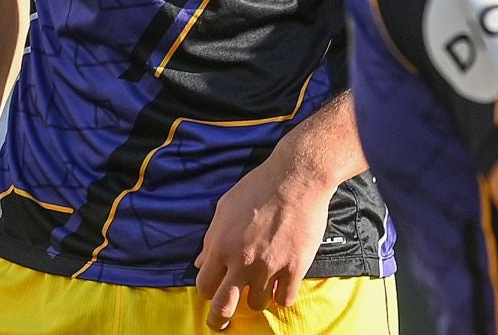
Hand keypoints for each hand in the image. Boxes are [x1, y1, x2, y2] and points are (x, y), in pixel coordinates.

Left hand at [194, 156, 333, 330]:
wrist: (296, 178)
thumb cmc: (257, 188)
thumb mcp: (224, 209)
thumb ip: (212, 239)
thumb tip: (201, 262)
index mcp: (221, 245)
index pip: (205, 286)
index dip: (208, 291)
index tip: (213, 291)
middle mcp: (243, 261)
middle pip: (224, 307)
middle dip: (219, 320)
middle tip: (220, 324)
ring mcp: (270, 266)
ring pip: (256, 304)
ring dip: (255, 297)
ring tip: (259, 285)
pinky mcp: (295, 268)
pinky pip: (284, 299)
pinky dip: (281, 295)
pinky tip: (280, 284)